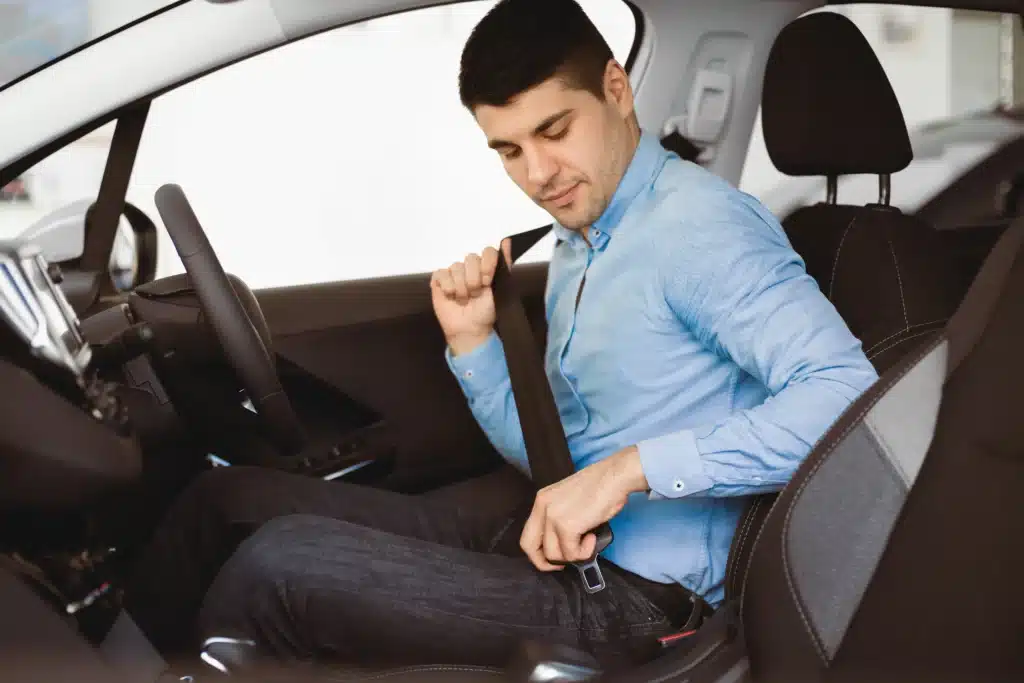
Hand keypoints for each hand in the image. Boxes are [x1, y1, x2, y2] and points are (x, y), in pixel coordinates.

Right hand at [430, 240, 511, 355]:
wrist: (470, 328)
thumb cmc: (485, 311)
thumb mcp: (500, 289)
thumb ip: (504, 265)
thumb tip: (507, 241)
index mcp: (485, 267)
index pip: (487, 251)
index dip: (487, 265)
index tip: (487, 282)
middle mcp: (469, 267)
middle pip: (470, 258)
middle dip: (474, 280)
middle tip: (475, 294)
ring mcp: (453, 272)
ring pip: (456, 267)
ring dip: (461, 288)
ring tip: (463, 299)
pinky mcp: (439, 279)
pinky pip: (441, 274)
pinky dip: (447, 287)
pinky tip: (451, 296)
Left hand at [520, 446, 647, 570]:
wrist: (614, 476)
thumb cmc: (600, 486)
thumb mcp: (569, 500)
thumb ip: (560, 518)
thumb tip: (563, 543)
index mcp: (542, 499)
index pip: (528, 534)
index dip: (538, 552)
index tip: (553, 557)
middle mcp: (542, 507)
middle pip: (530, 547)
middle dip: (545, 562)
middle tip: (564, 563)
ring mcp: (553, 517)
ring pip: (553, 554)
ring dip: (572, 555)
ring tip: (587, 540)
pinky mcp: (567, 526)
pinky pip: (571, 553)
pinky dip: (584, 552)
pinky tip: (592, 538)